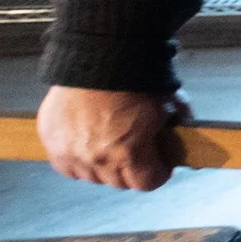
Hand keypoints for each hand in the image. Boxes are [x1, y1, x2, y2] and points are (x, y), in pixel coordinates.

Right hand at [37, 86, 190, 191]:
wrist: (96, 57)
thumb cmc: (134, 79)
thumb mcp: (166, 102)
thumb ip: (179, 120)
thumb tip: (189, 129)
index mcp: (128, 153)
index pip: (146, 184)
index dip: (157, 173)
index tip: (159, 164)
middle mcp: (97, 158)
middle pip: (119, 182)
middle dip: (131, 169)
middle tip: (136, 152)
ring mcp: (70, 151)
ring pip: (91, 176)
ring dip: (102, 166)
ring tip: (110, 145)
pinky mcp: (51, 140)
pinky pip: (66, 165)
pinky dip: (76, 160)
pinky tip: (87, 145)